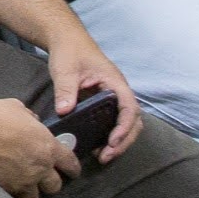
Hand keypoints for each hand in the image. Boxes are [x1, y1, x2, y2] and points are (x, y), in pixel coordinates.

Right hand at [0, 95, 77, 197]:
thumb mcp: (21, 110)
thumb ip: (34, 121)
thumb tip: (35, 126)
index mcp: (48, 147)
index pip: (70, 164)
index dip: (73, 168)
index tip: (72, 171)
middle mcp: (39, 167)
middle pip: (55, 185)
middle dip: (51, 181)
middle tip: (44, 175)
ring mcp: (23, 181)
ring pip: (35, 195)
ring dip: (33, 189)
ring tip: (26, 182)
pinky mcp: (6, 188)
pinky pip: (17, 196)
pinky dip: (16, 192)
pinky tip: (11, 183)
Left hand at [46, 31, 141, 161]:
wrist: (67, 41)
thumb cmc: (69, 51)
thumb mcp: (65, 70)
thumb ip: (66, 90)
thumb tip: (65, 112)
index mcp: (114, 82)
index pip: (129, 107)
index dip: (124, 127)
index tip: (112, 141)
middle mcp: (118, 91)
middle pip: (133, 120)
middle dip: (123, 141)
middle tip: (106, 156)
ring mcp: (112, 98)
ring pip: (125, 123)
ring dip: (118, 141)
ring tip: (102, 156)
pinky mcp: (103, 103)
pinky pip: (113, 122)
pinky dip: (109, 136)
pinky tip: (95, 146)